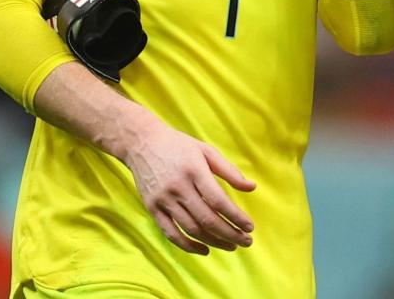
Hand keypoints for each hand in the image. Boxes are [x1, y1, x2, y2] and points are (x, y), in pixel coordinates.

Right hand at [121, 115, 257, 254]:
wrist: (141, 143)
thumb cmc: (179, 146)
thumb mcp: (206, 151)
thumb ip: (229, 171)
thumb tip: (252, 187)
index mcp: (195, 170)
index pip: (218, 200)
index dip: (236, 217)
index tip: (250, 227)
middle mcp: (178, 187)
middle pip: (207, 219)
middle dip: (229, 234)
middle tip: (246, 241)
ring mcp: (163, 200)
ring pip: (191, 229)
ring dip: (214, 242)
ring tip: (231, 246)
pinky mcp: (152, 208)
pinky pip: (171, 234)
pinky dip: (188, 246)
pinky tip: (205, 250)